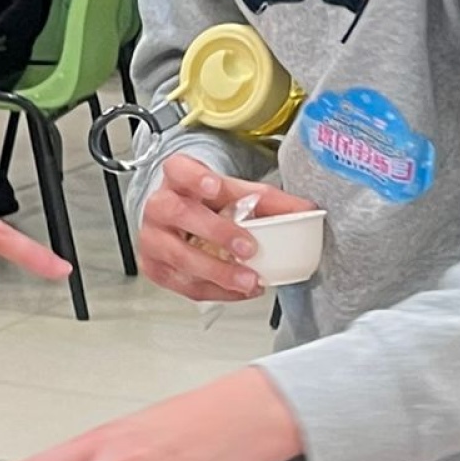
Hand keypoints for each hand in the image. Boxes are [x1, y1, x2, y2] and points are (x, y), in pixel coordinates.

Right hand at [139, 153, 318, 302]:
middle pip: (178, 213)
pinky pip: (182, 283)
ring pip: (177, 255)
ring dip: (216, 272)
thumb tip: (306, 211)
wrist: (178, 220)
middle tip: (248, 248)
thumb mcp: (234, 192)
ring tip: (248, 280)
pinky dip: (214, 290)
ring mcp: (152, 238)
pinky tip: (238, 290)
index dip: (195, 177)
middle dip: (215, 232)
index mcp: (178, 178)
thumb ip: (267, 200)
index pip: (178, 169)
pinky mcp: (154, 267)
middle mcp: (159, 205)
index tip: (215, 187)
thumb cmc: (204, 204)